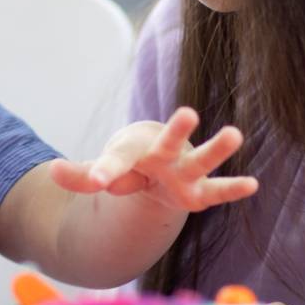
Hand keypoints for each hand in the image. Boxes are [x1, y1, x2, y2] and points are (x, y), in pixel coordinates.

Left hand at [48, 106, 254, 212]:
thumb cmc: (129, 164)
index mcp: (133, 153)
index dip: (106, 173)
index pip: (117, 166)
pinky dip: (234, 188)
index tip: (98, 182)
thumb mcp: (104, 170)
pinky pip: (218, 190)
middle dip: (176, 132)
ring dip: (217, 148)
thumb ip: (81, 175)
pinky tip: (253, 184)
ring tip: (235, 134)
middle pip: (168, 145)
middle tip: (187, 113)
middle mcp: (163, 158)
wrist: (156, 161)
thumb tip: (51, 173)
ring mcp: (184, 171)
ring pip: (201, 159)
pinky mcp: (200, 191)